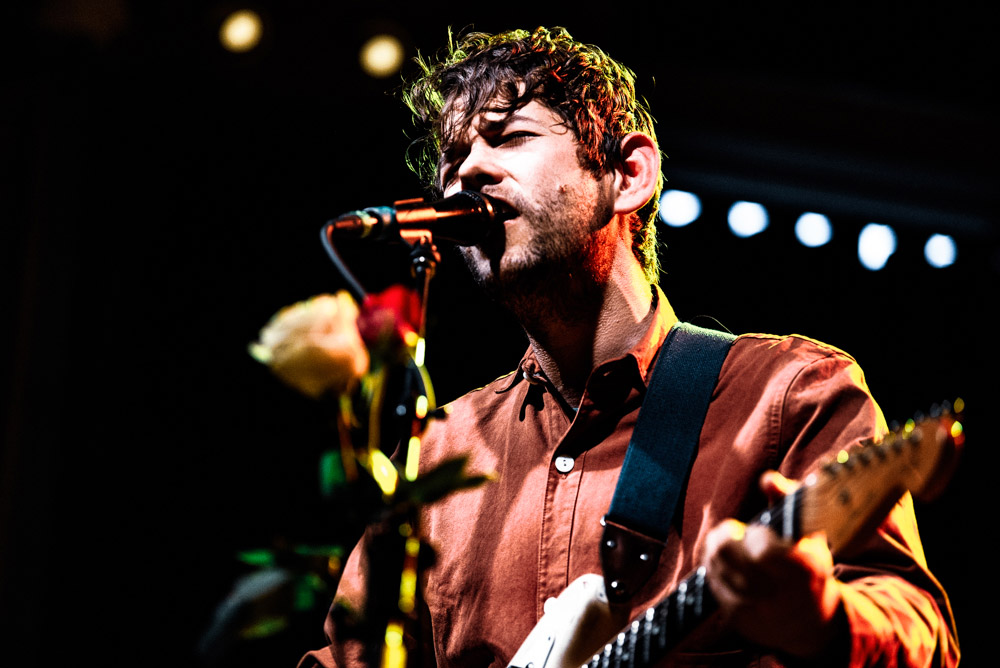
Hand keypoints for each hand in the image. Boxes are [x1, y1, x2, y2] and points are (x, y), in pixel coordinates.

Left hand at [701, 471, 846, 659]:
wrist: (811, 622)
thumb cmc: (809, 566)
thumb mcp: (809, 533)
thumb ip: (787, 501)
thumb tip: (767, 479)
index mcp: (803, 569)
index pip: (763, 549)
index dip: (754, 536)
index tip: (756, 531)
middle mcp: (779, 594)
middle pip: (728, 555)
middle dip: (725, 537)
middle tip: (732, 532)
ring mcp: (757, 610)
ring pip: (715, 568)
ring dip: (716, 551)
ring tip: (729, 546)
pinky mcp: (738, 620)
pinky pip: (713, 586)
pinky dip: (715, 571)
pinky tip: (726, 565)